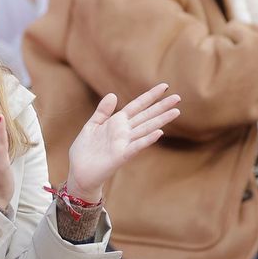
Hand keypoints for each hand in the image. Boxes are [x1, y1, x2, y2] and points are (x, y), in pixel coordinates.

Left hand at [65, 83, 180, 199]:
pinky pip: (136, 146)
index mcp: (117, 122)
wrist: (79, 172)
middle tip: (178, 97)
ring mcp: (124, 143)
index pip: (137, 106)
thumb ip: (103, 111)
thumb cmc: (85, 150)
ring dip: (161, 120)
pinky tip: (160, 133)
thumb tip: (113, 94)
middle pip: (146, 116)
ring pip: (146, 129)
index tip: (164, 86)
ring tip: (176, 111)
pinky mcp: (121, 156)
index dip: (150, 96)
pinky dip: (147, 140)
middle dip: (161, 107)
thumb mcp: (92, 125)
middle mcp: (124, 132)